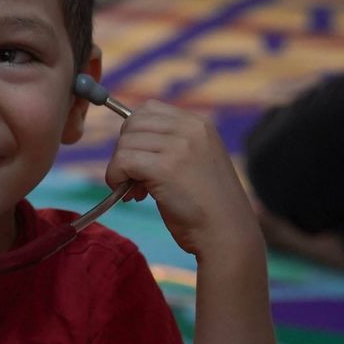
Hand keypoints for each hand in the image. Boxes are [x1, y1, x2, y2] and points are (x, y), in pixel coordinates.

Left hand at [102, 101, 258, 259]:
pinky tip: (132, 196)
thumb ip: (171, 146)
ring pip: (124, 143)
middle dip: (126, 151)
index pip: (148, 109)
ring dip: (121, 169)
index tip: (141, 161)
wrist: (227, 234)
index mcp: (199, 124)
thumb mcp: (196, 162)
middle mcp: (190, 128)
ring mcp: (179, 146)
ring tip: (137, 192)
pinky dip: (116, 178)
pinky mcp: (165, 168)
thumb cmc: (208, 206)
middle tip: (135, 180)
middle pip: (132, 123)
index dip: (135, 134)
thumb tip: (127, 142)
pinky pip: (122, 161)